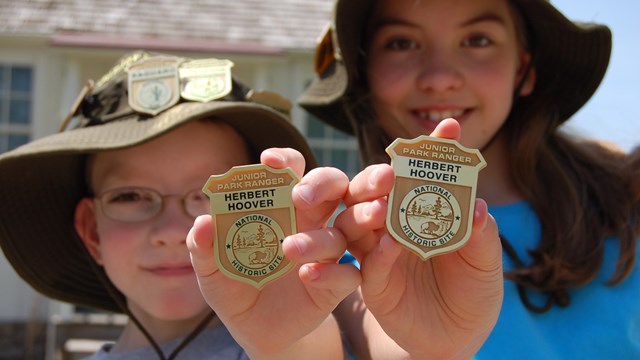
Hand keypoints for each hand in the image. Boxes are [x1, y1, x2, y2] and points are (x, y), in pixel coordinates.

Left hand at [187, 148, 359, 358]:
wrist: (251, 329)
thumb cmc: (233, 287)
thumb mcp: (210, 269)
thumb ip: (202, 245)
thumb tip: (203, 222)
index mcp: (281, 206)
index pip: (292, 170)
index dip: (286, 160)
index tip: (270, 160)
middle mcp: (309, 221)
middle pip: (333, 186)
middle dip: (322, 183)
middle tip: (300, 196)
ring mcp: (326, 252)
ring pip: (340, 232)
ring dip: (318, 238)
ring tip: (289, 249)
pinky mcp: (335, 284)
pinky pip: (347, 273)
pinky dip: (331, 273)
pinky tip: (307, 277)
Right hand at [334, 119, 502, 358]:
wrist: (457, 338)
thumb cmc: (474, 291)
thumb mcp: (486, 262)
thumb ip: (481, 235)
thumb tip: (478, 204)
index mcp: (421, 210)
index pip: (425, 174)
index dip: (437, 150)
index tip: (451, 127)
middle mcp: (394, 224)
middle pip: (373, 191)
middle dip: (379, 176)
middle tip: (393, 170)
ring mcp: (379, 251)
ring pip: (358, 222)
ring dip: (366, 210)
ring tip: (382, 203)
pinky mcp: (373, 283)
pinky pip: (370, 265)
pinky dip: (380, 254)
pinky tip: (392, 245)